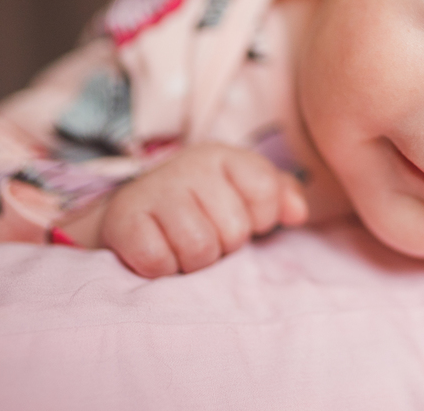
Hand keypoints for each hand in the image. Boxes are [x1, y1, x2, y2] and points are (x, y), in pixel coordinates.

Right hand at [97, 143, 307, 276]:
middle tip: (205, 234)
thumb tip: (298, 213)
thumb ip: (279, 195)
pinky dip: (161, 268)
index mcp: (223, 156)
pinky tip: (158, 251)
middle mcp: (189, 165)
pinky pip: (159, 261)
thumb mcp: (242, 191)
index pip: (265, 190)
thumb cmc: (200, 206)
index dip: (260, 218)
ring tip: (182, 246)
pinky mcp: (124, 219)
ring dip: (194, 261)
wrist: (132, 213)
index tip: (242, 218)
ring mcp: (155, 190)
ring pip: (199, 249)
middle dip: (225, 245)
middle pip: (234, 230)